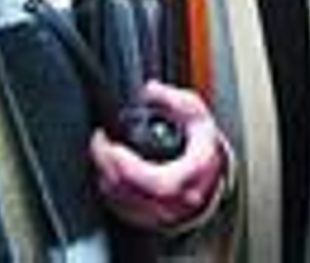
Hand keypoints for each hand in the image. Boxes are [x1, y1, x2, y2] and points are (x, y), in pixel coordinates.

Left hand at [90, 80, 229, 231]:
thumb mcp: (197, 117)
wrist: (210, 176)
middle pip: (131, 192)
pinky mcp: (147, 218)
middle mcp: (175, 200)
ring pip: (121, 202)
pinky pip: (119, 208)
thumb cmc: (203, 149)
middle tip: (99, 141)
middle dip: (107, 164)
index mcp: (189, 175)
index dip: (129, 166)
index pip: (157, 182)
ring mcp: (160, 213)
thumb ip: (175, 100)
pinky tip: (109, 169)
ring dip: (105, 175)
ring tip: (102, 150)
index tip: (112, 145)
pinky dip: (109, 188)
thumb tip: (151, 90)